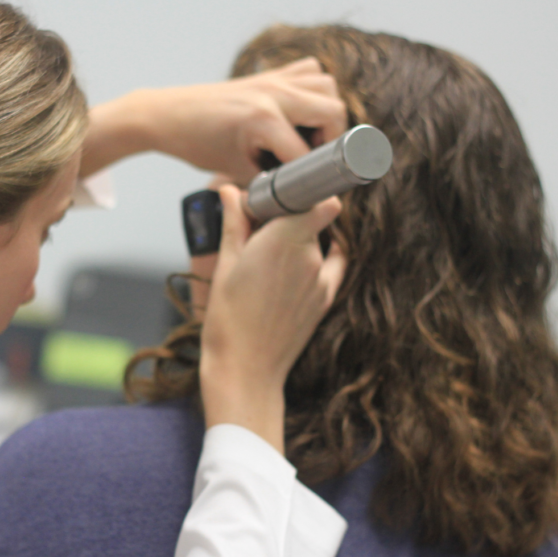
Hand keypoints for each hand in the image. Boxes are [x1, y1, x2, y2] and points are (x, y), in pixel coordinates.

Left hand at [81, 58, 345, 183]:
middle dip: (333, 139)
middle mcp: (273, 94)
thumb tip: (297, 190)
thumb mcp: (236, 169)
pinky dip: (314, 89)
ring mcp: (272, 79)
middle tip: (317, 159)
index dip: (313, 177)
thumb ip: (270, 177)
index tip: (316, 189)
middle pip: (333, 110)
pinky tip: (301, 111)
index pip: (307, 153)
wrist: (169, 115)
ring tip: (312, 135)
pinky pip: (308, 70)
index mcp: (263, 120)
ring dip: (327, 111)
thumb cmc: (196, 143)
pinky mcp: (269, 74)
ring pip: (326, 85)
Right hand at [199, 185, 344, 452]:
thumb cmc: (228, 319)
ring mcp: (323, 277)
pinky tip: (300, 261)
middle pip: (313, 217)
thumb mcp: (225, 264)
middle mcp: (311, 254)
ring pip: (320, 241)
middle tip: (263, 224)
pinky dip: (321, 256)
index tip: (293, 188)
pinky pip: (332, 264)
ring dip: (303, 238)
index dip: (308, 189)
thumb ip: (235, 222)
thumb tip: (230, 191)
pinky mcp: (327, 297)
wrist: (246, 369)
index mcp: (284, 238)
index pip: (316, 197)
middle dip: (291, 216)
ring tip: (272, 254)